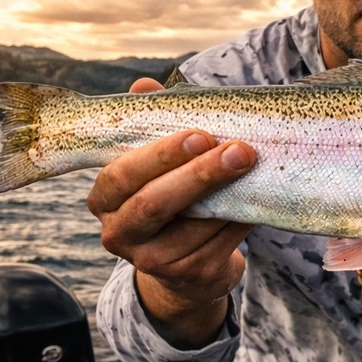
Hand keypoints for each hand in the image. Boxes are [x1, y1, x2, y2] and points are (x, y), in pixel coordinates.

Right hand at [86, 77, 256, 348]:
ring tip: (254, 166)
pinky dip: (242, 217)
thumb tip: (144, 86)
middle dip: (199, 175)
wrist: (184, 264)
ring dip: (229, 195)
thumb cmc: (168, 196)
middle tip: (239, 150)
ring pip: (194, 226)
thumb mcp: (154, 163)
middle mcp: (120, 234)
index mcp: (104, 200)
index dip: (160, 155)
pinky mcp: (191, 276)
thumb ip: (149, 125)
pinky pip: (222, 243)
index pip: (121, 176)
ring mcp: (154, 262)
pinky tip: (257, 195)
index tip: (200, 134)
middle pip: (155, 205)